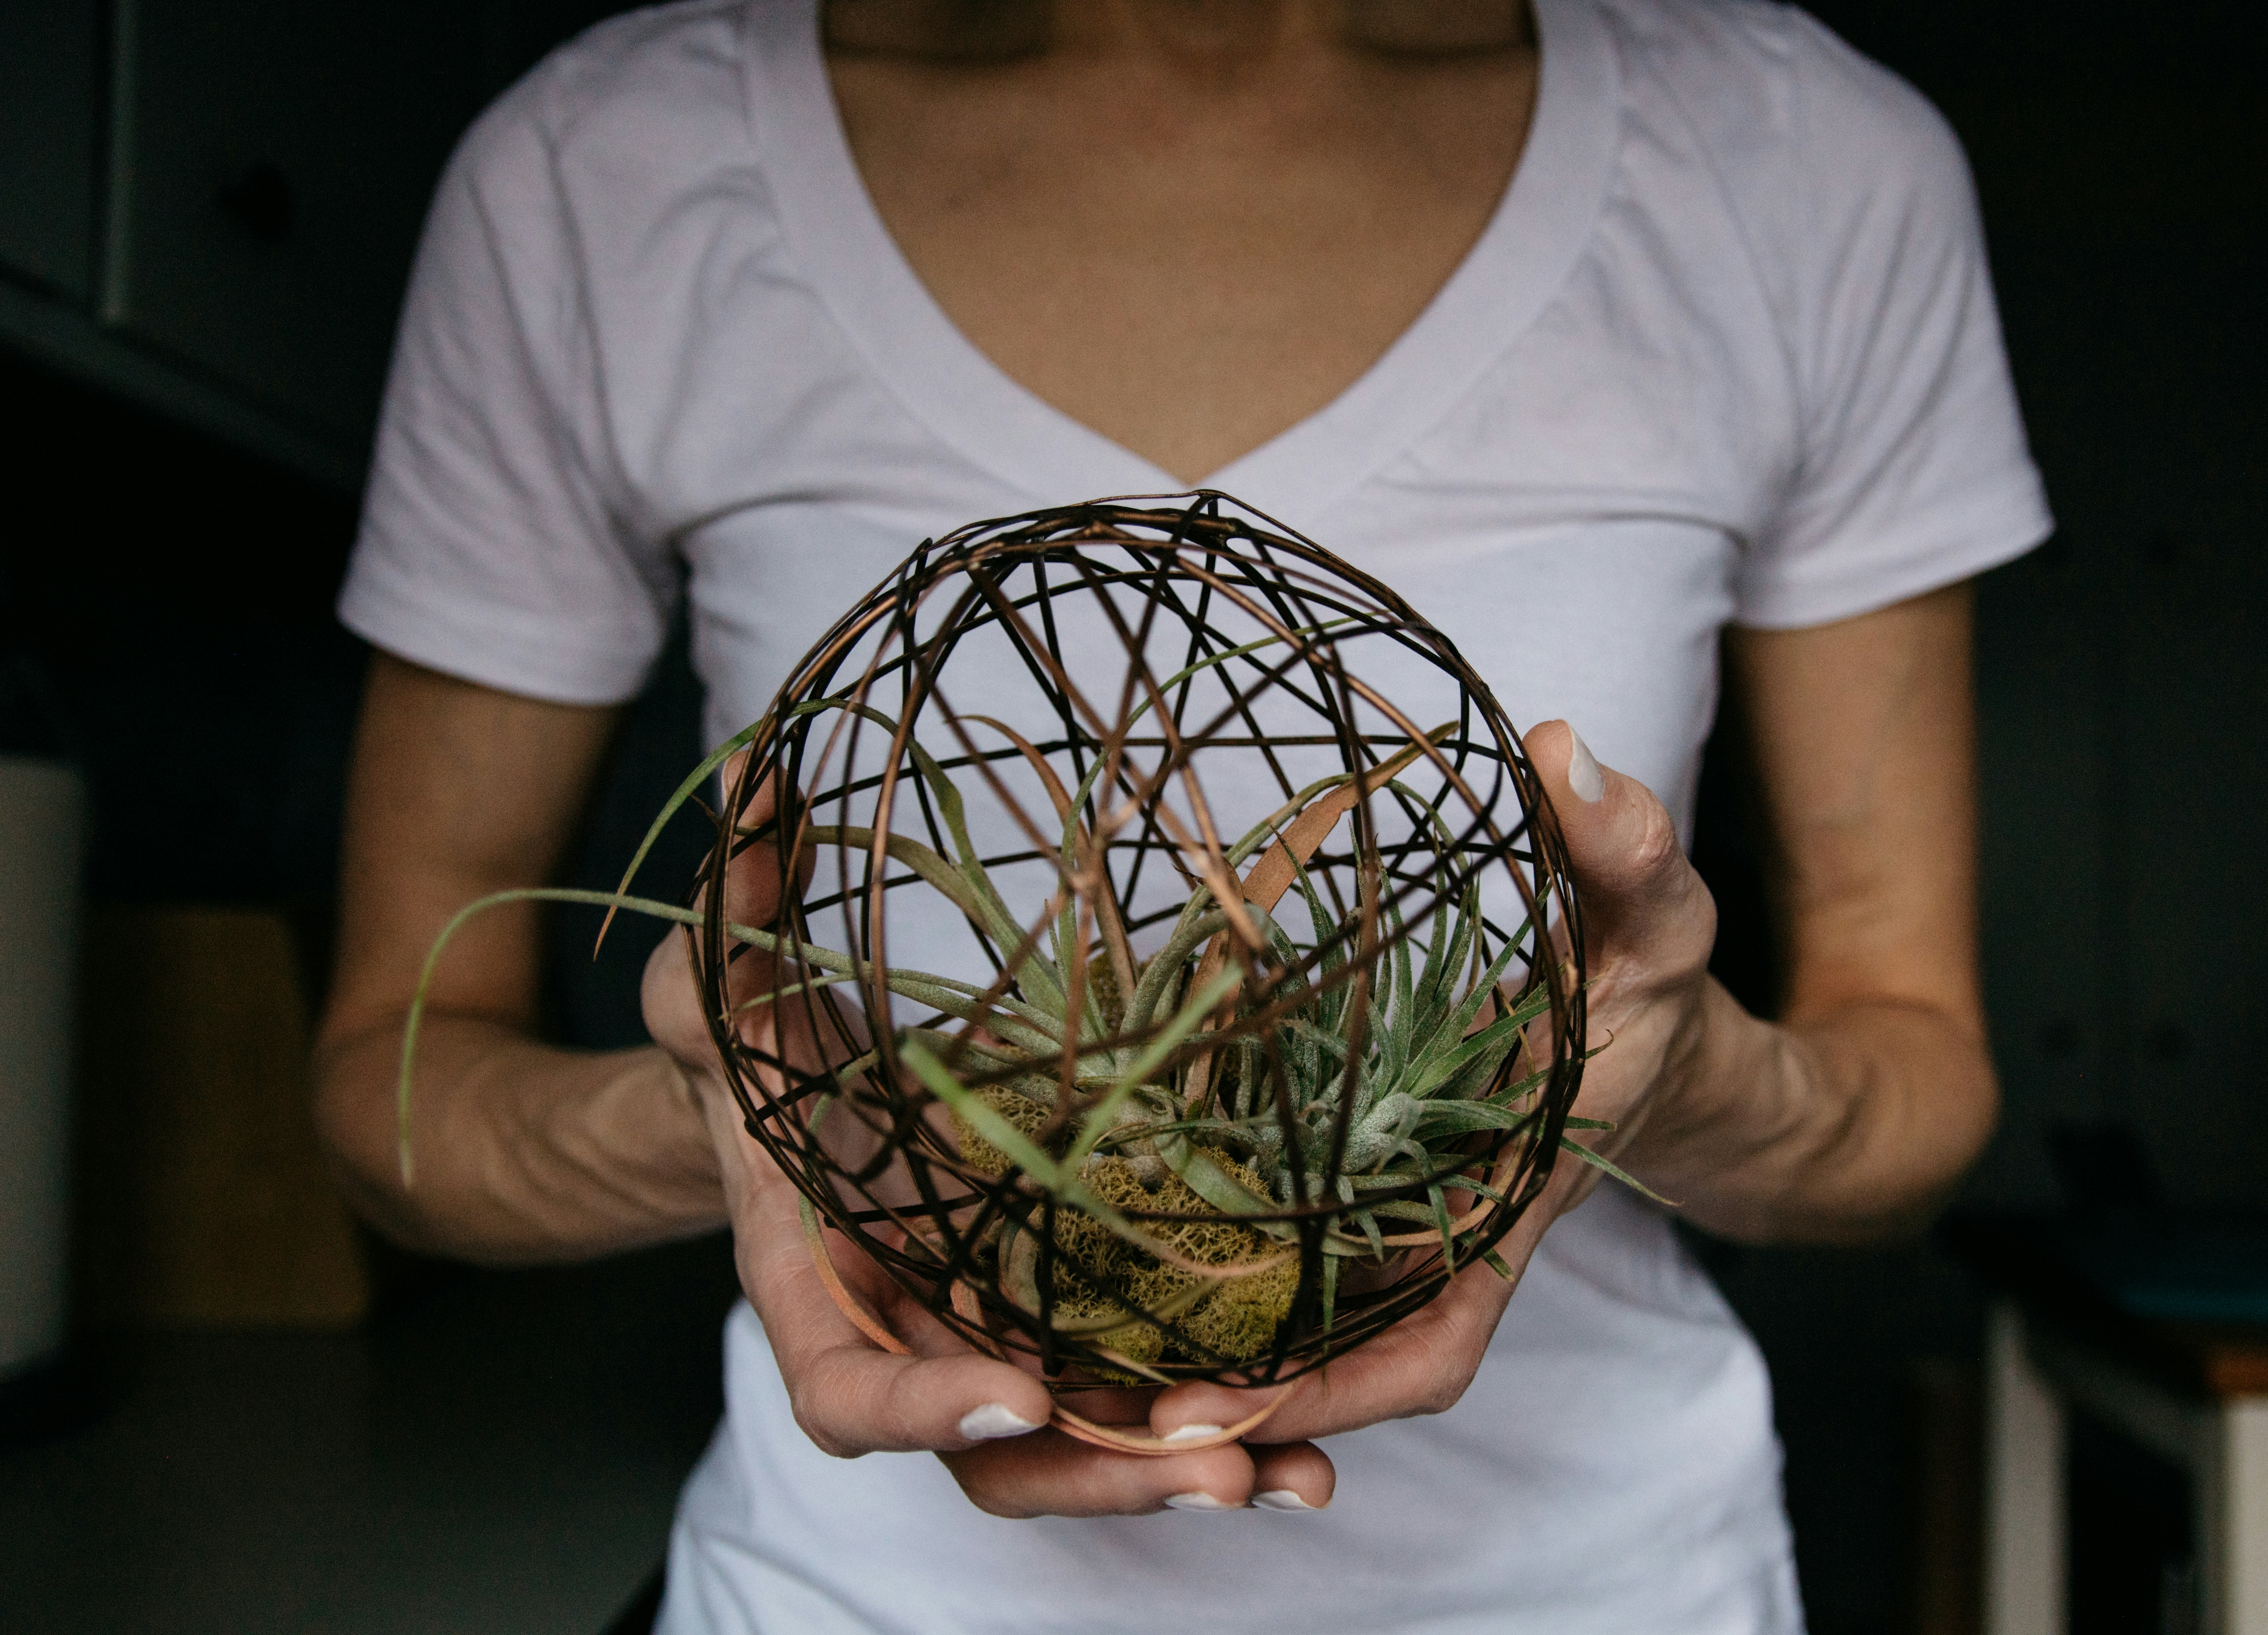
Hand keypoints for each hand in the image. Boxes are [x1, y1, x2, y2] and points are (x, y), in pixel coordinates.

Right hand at [641, 759, 1336, 1516]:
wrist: (794, 1092)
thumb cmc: (751, 1042)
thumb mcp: (725, 973)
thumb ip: (733, 902)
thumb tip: (756, 775)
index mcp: (816, 1287)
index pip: (844, 1392)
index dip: (916, 1407)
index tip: (1008, 1394)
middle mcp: (911, 1339)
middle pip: (993, 1460)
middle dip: (1097, 1475)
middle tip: (1215, 1465)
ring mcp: (991, 1340)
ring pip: (1081, 1448)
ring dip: (1183, 1470)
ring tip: (1295, 1477)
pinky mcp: (1062, 1319)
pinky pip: (1137, 1390)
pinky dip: (1218, 1426)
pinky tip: (1313, 1447)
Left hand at [1149, 717, 1719, 1450]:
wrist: (1640, 1023)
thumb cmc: (1655, 987)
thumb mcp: (1661, 915)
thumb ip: (1628, 847)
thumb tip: (1559, 749)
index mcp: (1508, 1216)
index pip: (1432, 1347)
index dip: (1332, 1389)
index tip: (1223, 1407)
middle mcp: (1436, 1240)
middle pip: (1329, 1364)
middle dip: (1223, 1399)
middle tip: (1083, 1405)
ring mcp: (1387, 1219)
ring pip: (1285, 1320)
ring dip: (1186, 1347)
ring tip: (1053, 1360)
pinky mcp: (1346, 1183)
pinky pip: (1267, 1250)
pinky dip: (1193, 1270)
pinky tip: (1087, 1259)